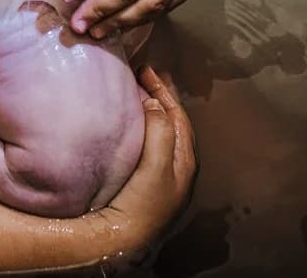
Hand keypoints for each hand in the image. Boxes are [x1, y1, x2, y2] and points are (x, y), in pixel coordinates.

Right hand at [89, 66, 195, 268]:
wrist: (123, 237)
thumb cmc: (142, 204)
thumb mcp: (155, 167)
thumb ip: (159, 133)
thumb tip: (154, 102)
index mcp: (184, 159)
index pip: (177, 115)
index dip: (164, 91)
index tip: (146, 69)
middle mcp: (176, 164)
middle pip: (172, 120)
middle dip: (161, 95)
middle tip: (145, 72)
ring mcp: (161, 171)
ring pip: (161, 129)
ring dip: (152, 107)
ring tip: (139, 89)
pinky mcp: (145, 177)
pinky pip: (148, 139)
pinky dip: (142, 122)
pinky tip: (130, 119)